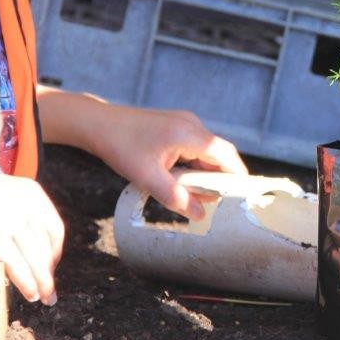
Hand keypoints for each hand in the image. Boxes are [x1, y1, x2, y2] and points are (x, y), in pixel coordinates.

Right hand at [0, 158, 64, 304]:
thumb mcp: (6, 194)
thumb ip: (22, 213)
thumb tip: (32, 249)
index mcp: (33, 195)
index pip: (55, 230)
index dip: (55, 253)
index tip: (50, 268)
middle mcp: (27, 208)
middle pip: (46, 247)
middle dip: (49, 272)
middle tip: (50, 291)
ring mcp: (11, 222)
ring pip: (35, 259)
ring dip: (42, 282)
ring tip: (43, 297)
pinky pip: (16, 265)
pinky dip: (26, 282)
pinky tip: (30, 293)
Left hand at [87, 106, 247, 221]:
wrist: (97, 123)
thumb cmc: (121, 147)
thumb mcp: (148, 178)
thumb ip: (176, 198)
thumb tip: (200, 216)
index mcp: (189, 133)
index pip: (227, 156)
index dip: (237, 177)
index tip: (241, 197)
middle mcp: (192, 124)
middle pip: (218, 154)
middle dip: (218, 179)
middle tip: (210, 202)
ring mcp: (184, 123)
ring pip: (206, 152)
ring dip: (203, 173)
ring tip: (191, 194)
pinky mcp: (176, 126)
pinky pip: (194, 147)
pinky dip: (193, 164)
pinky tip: (179, 179)